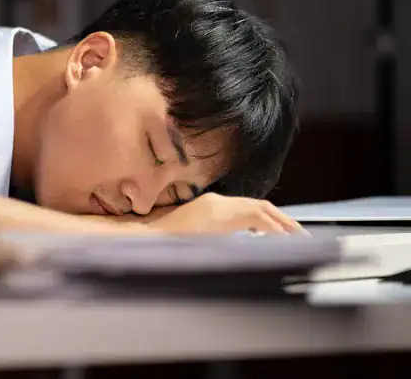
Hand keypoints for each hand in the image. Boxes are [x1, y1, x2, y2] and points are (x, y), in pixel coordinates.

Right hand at [145, 193, 307, 234]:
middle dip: (282, 220)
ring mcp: (217, 206)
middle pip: (259, 205)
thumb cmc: (165, 240)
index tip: (284, 231)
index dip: (270, 218)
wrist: (148, 237)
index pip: (248, 207)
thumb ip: (212, 234)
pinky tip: (280, 239)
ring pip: (260, 208)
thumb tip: (228, 244)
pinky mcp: (217, 214)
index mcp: (212, 206)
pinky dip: (271, 227)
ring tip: (297, 237)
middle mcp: (217, 202)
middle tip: (300, 234)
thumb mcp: (194, 235)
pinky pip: (254, 217)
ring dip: (281, 223)